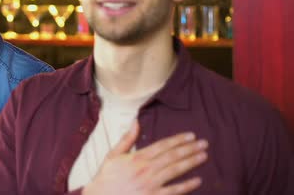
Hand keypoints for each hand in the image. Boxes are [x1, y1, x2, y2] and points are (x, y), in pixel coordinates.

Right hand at [83, 120, 207, 194]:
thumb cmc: (106, 177)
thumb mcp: (113, 155)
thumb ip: (127, 139)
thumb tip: (136, 122)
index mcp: (137, 157)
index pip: (162, 145)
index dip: (178, 140)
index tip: (191, 136)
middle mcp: (146, 169)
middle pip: (172, 156)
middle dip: (189, 149)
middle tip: (204, 143)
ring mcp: (151, 184)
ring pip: (175, 170)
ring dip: (191, 162)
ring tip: (203, 156)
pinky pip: (173, 191)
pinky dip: (186, 186)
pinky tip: (197, 180)